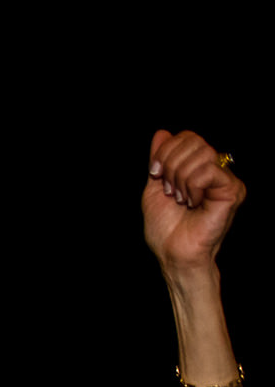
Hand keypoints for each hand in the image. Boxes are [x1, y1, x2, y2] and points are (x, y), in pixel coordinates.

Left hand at [143, 129, 244, 277]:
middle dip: (171, 165)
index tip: (156, 174)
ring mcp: (226, 179)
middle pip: (193, 141)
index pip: (187, 137)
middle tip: (170, 191)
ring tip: (182, 199)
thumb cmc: (165, 228)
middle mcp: (215, 170)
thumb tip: (162, 133)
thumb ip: (159, 159)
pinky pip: (208, 171)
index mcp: (198, 167)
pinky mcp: (232, 190)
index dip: (166, 151)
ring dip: (180, 178)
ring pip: (201, 154)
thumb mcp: (154, 187)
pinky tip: (193, 203)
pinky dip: (192, 186)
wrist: (173, 253)